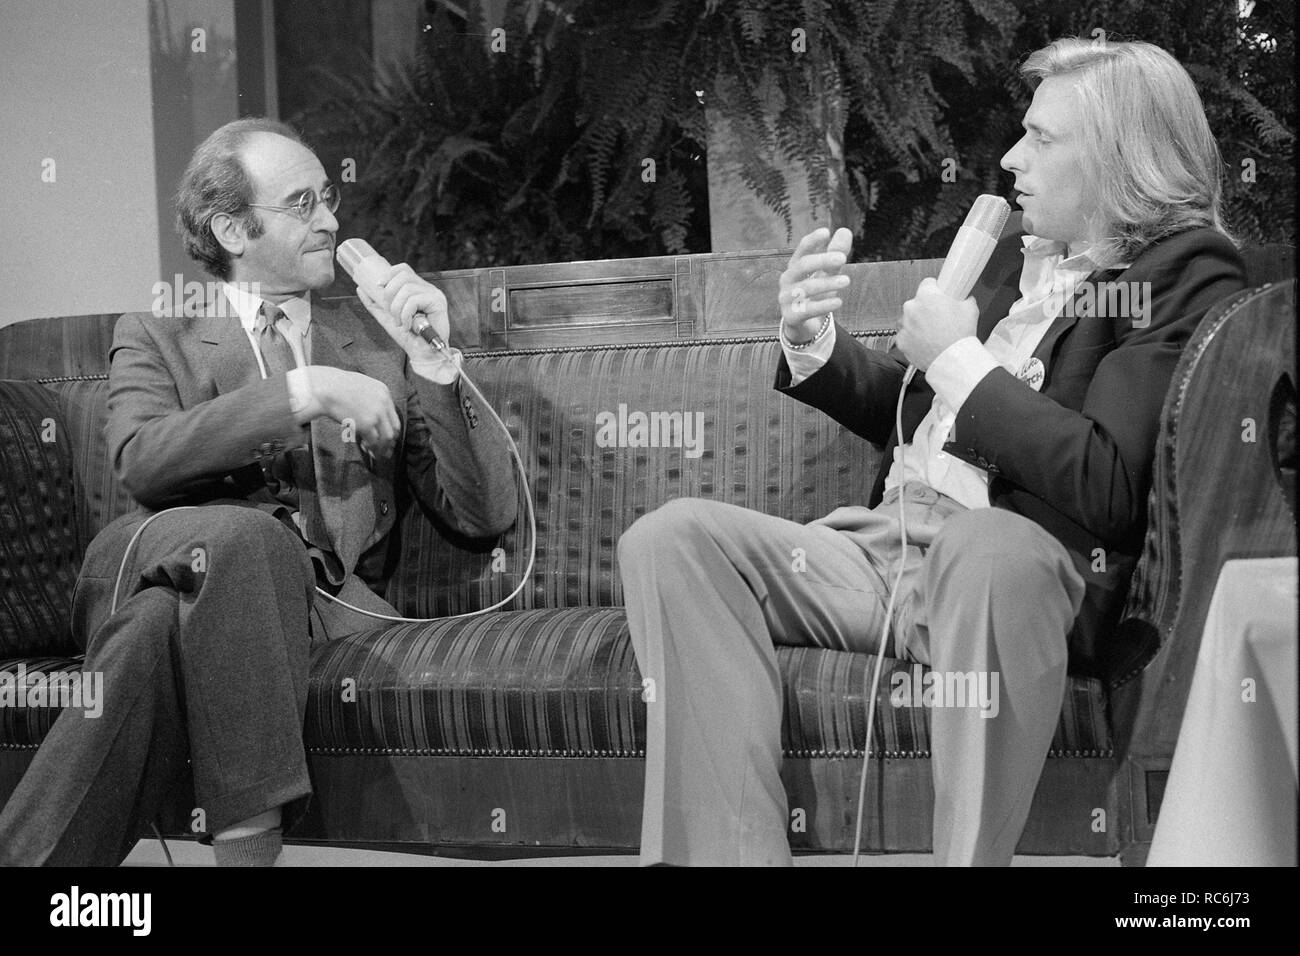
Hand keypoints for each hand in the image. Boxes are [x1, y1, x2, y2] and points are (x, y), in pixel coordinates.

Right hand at [301, 366, 400, 459]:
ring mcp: (376, 413)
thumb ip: (370, 398)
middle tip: (386, 451)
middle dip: (390, 442)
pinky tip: (367, 450)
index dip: (391, 429)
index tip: (388, 438)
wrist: (325, 387)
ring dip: (382, 448)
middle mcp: (384, 402)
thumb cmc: (335, 386)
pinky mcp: (367, 424)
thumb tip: (370, 415)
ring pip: (386, 437)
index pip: (394, 415)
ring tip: (377, 455)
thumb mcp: (360, 386)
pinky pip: (374, 441)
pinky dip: (372, 448)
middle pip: (394, 428)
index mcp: (383, 391)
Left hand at [355, 262, 450, 360]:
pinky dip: (406, 315)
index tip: (378, 286)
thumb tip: (360, 288)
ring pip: (407, 289)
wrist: (423, 354)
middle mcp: (427, 289)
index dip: (389, 275)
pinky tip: (408, 326)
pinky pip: (414, 300)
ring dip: (397, 309)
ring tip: (400, 323)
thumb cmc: (409, 337)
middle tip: (391, 313)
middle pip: (403, 275)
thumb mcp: (387, 317)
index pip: (403, 269)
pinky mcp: (438, 302)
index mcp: (417, 289)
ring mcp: (434, 294)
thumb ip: (375, 304)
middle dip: (390, 294)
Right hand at [779, 227, 853, 343]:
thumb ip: (836, 253)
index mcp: (795, 266)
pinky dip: (824, 305)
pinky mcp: (791, 316)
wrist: (804, 325)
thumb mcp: (827, 272)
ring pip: (806, 288)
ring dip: (827, 283)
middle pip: (802, 265)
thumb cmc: (815, 293)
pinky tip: (839, 302)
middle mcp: (788, 280)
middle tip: (842, 258)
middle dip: (822, 260)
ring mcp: (786, 298)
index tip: (826, 232)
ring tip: (847, 281)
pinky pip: (807, 309)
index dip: (812, 240)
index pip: (802, 249)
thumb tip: (845, 231)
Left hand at [895, 276, 978, 371]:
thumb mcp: (970, 309)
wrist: (953, 359)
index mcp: (927, 295)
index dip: (935, 290)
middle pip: (917, 303)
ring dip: (917, 324)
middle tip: (939, 319)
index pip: (927, 284)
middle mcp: (911, 308)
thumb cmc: (960, 335)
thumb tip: (965, 299)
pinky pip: (905, 336)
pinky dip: (913, 339)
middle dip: (926, 309)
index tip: (938, 295)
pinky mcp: (901, 341)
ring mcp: (904, 325)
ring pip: (909, 320)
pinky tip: (925, 343)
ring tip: (932, 334)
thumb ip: (964, 299)